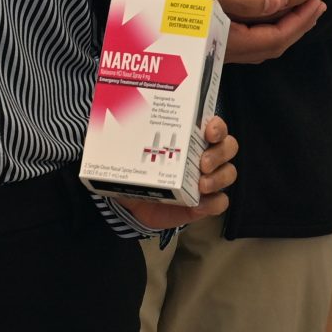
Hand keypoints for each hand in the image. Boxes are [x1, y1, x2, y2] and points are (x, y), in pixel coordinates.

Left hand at [116, 116, 239, 229]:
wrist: (136, 204)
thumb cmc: (141, 170)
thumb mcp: (133, 155)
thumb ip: (126, 142)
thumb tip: (102, 128)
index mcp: (193, 138)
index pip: (216, 126)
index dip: (217, 127)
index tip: (208, 131)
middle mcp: (207, 155)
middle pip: (229, 147)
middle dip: (219, 153)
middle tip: (202, 162)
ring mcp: (209, 180)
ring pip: (229, 173)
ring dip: (219, 178)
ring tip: (201, 185)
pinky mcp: (205, 204)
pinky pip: (221, 202)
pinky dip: (213, 203)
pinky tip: (200, 205)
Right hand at [160, 0, 329, 63]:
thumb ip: (243, 0)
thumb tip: (276, 5)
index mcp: (226, 40)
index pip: (275, 38)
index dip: (299, 22)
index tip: (317, 3)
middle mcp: (225, 49)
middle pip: (272, 45)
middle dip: (299, 26)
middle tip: (319, 6)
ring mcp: (219, 46)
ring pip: (263, 43)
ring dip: (287, 26)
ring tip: (305, 8)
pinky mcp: (215, 39)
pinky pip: (252, 38)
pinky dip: (270, 26)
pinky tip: (275, 11)